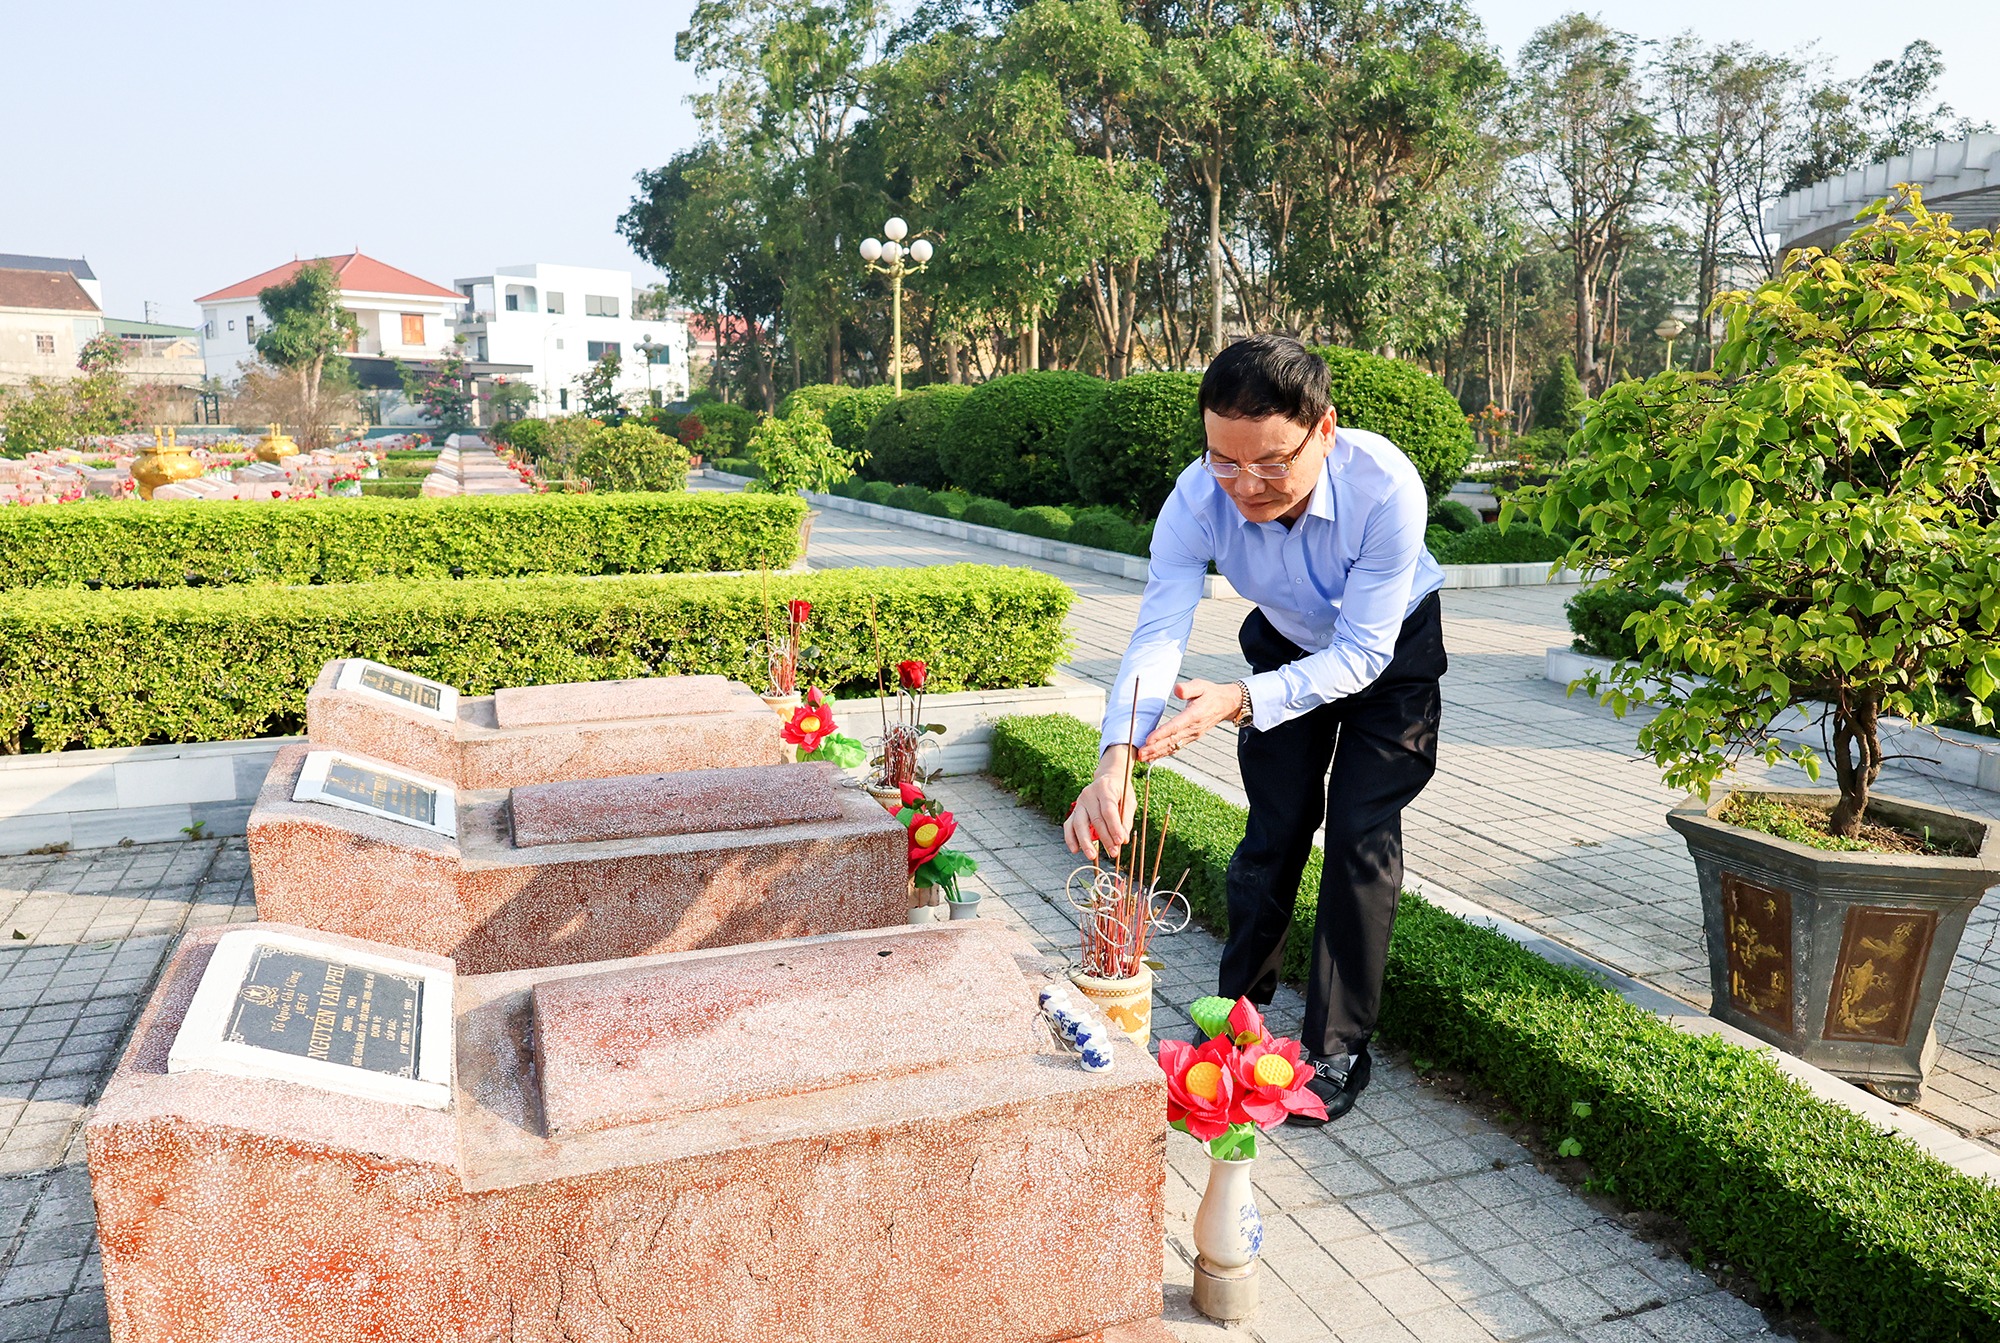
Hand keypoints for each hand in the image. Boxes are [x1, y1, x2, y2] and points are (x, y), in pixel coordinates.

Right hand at [1063, 745, 1138, 860]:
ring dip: (1085, 842)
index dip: (1114, 827)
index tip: (1121, 841)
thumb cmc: (1120, 791)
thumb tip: (1123, 840)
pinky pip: (1069, 825)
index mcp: (1104, 789)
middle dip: (1105, 838)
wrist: (1108, 778)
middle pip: (1095, 819)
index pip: (1108, 811)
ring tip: (1092, 856)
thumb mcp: (1129, 801)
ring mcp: (1080, 802)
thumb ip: (1126, 820)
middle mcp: (1089, 794)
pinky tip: (1075, 850)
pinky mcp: (1075, 810)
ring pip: (1079, 824)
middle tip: (1113, 852)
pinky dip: (1070, 838)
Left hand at [1137, 679, 1239, 762]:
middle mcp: (1193, 728)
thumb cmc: (1210, 693)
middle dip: (1155, 748)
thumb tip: (1177, 690)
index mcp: (1194, 715)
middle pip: (1172, 740)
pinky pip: (1176, 747)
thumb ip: (1188, 688)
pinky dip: (1164, 753)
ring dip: (1157, 753)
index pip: (1176, 726)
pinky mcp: (1190, 737)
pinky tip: (1153, 757)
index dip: (1162, 734)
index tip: (1148, 740)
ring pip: (1173, 746)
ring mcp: (1192, 735)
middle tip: (1140, 754)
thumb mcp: (1201, 685)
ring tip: (1142, 757)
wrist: (1225, 704)